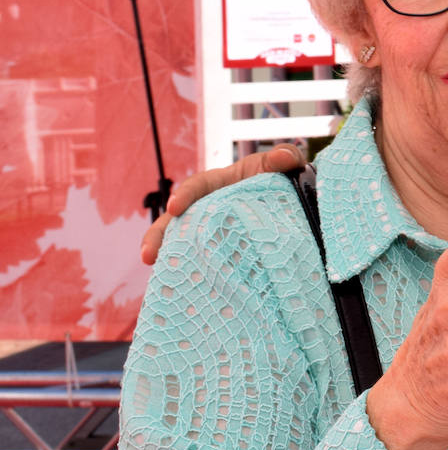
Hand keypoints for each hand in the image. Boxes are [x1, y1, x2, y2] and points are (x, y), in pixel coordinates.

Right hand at [140, 143, 304, 264]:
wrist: (296, 204)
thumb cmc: (282, 179)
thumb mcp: (286, 164)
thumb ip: (286, 157)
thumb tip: (282, 158)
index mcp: (221, 184)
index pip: (198, 186)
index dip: (185, 195)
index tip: (174, 207)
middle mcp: (209, 209)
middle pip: (177, 221)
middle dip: (159, 236)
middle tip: (148, 255)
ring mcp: (213, 233)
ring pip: (184, 245)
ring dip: (169, 260)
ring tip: (160, 278)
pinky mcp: (222, 253)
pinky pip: (204, 264)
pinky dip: (196, 276)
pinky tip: (189, 292)